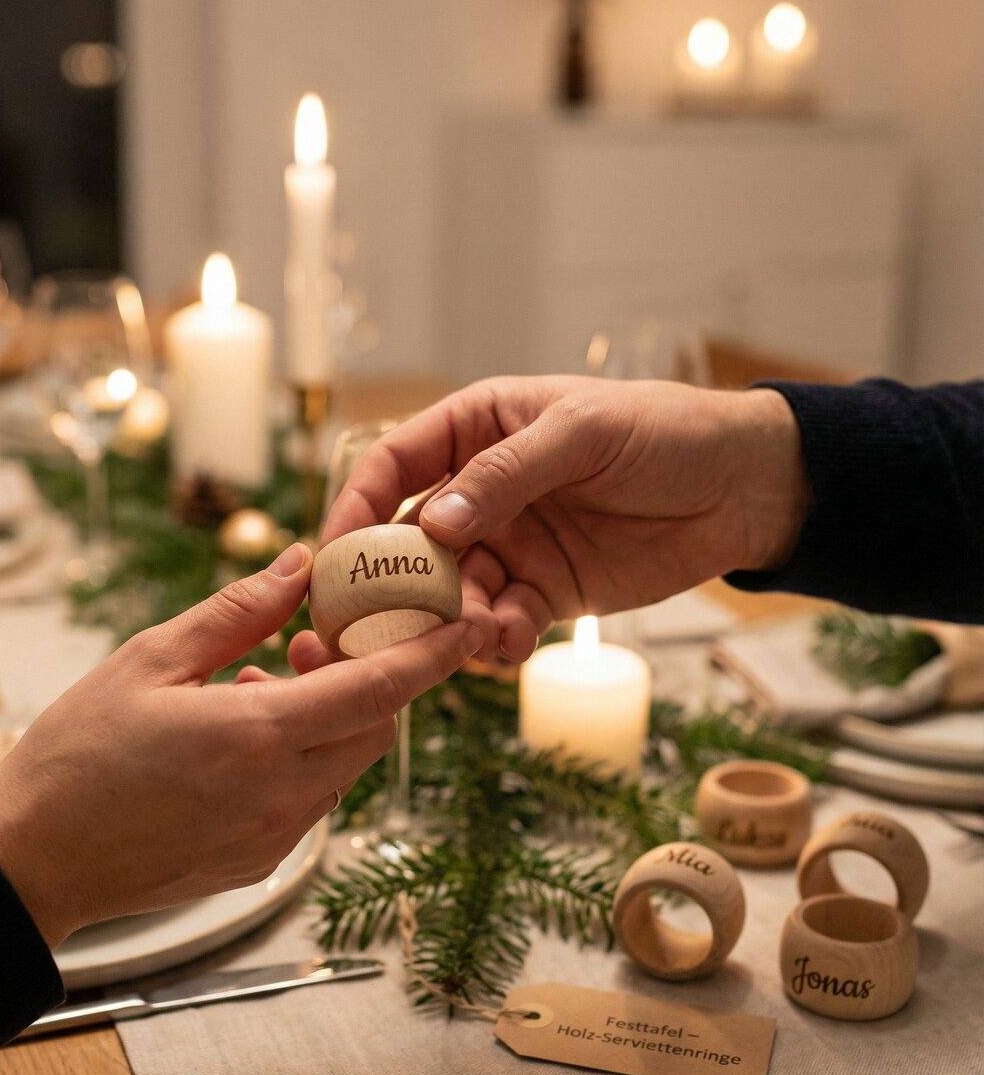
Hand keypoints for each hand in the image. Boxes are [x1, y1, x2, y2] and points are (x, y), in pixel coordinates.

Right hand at [0, 543, 480, 945]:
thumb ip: (238, 613)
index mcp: (260, 736)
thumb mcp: (150, 660)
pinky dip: (303, 758)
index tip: (467, 624)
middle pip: (373, 727)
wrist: (31, 863)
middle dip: (368, 679)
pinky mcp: (261, 862)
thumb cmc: (77, 753)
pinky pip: (312, 798)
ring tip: (262, 684)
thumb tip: (298, 565)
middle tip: (315, 643)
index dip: (432, 655)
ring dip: (331, 718)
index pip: (379, 691)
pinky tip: (245, 735)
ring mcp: (275, 837)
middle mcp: (283, 795)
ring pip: (344, 763)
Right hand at [323, 376, 809, 660]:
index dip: (356, 508)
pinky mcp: (544, 592)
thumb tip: (433, 525)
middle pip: (410, 542)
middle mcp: (481, 492)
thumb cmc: (664, 432)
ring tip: (471, 634)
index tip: (332, 554)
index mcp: (476, 431)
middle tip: (378, 625)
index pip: (394, 467)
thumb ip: (506, 476)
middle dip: (393, 585)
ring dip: (449, 619)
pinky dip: (497, 639)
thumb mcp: (582, 433)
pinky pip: (501, 622)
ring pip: (451, 593)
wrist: (743, 488)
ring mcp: (511, 545)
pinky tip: (510, 643)